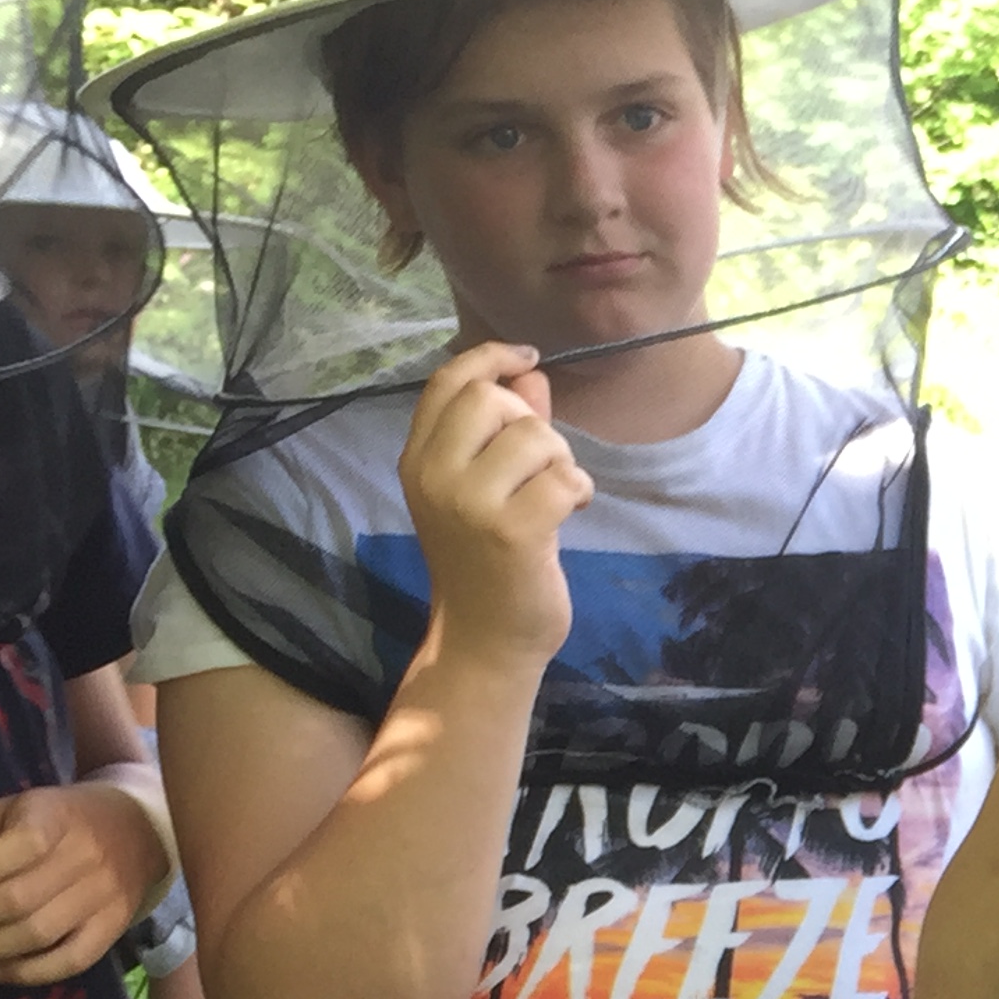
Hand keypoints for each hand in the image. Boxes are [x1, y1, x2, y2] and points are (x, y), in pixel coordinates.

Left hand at [0, 782, 168, 983]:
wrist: (136, 829)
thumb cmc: (60, 818)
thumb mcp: (17, 807)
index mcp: (55, 818)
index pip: (17, 848)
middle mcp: (86, 857)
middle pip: (17, 900)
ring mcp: (104, 896)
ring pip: (38, 934)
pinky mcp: (114, 926)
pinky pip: (71, 961)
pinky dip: (28, 972)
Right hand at [398, 342, 593, 674]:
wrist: (484, 639)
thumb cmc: (489, 561)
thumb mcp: (486, 488)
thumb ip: (507, 427)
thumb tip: (529, 371)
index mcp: (419, 459)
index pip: (447, 383)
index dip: (490, 358)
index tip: (527, 359)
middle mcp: (433, 474)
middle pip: (491, 399)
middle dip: (534, 424)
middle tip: (545, 465)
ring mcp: (468, 503)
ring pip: (534, 436)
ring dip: (563, 460)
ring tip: (557, 494)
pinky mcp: (511, 531)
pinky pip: (563, 478)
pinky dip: (580, 490)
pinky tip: (571, 512)